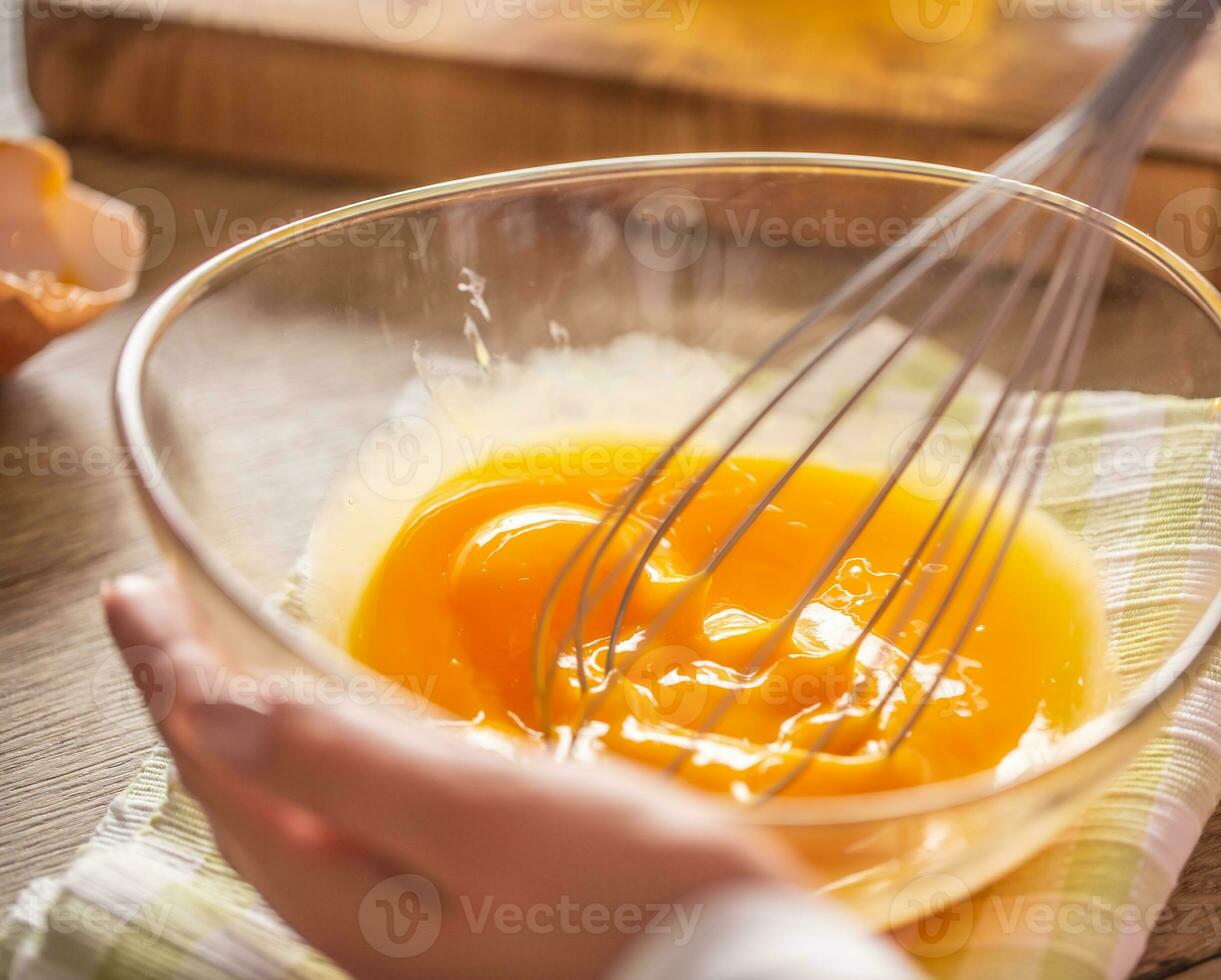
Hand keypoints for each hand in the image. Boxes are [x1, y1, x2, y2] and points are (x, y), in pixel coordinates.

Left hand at [102, 575, 796, 979]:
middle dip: (192, 697)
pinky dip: (319, 756)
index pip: (223, 771)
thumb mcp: (473, 814)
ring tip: (217, 662)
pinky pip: (351, 815)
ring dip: (248, 725)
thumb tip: (215, 710)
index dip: (171, 678)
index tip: (137, 598)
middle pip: (243, 793)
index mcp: (347, 896)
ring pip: (293, 805)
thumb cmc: (615, 887)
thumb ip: (342, 764)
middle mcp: (360, 913)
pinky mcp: (457, 895)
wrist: (725, 957)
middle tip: (156, 615)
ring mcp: (409, 911)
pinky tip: (331, 735)